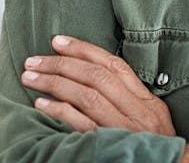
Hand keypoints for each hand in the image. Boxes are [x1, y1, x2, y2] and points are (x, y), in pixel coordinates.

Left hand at [21, 35, 175, 135]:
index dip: (84, 50)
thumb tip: (97, 77)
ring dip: (55, 83)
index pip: (114, 65)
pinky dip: (60, 111)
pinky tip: (42, 104)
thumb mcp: (152, 118)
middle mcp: (137, 112)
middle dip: (62, 64)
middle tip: (34, 61)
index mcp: (147, 101)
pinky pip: (82, 125)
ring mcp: (123, 129)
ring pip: (88, 96)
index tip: (59, 42)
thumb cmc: (157, 147)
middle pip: (97, 77)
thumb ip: (130, 99)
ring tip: (31, 78)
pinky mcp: (109, 146)